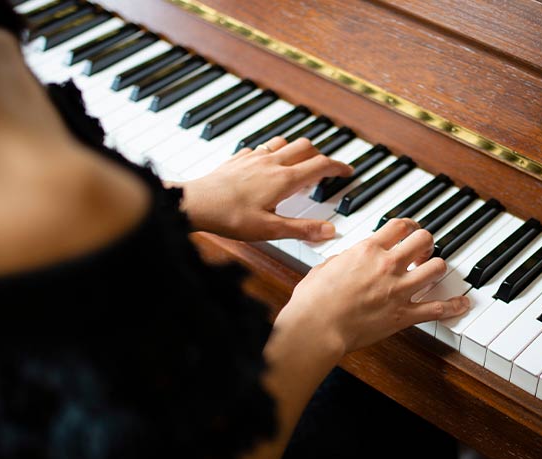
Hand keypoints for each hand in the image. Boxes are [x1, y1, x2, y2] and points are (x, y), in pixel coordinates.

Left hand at [179, 136, 352, 241]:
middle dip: (320, 156)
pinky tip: (266, 166)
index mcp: (283, 179)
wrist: (194, 203)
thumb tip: (329, 232)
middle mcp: (271, 163)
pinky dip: (272, 153)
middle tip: (324, 171)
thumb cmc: (228, 217)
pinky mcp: (238, 159)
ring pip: (283, 142)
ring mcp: (253, 159)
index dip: (338, 167)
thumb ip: (302, 229)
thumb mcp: (270, 229)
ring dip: (296, 150)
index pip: (320, 165)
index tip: (347, 171)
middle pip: (305, 146)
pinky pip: (261, 149)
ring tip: (298, 166)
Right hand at [275, 218, 471, 355]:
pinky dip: (453, 306)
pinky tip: (462, 304)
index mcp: (368, 250)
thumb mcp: (324, 267)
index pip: (400, 225)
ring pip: (437, 267)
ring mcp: (399, 290)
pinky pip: (437, 308)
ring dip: (437, 268)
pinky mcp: (403, 315)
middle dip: (426, 244)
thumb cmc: (313, 301)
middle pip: (424, 239)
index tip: (410, 231)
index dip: (409, 226)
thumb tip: (347, 260)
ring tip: (432, 272)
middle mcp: (388, 265)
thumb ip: (342, 260)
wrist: (316, 328)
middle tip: (422, 252)